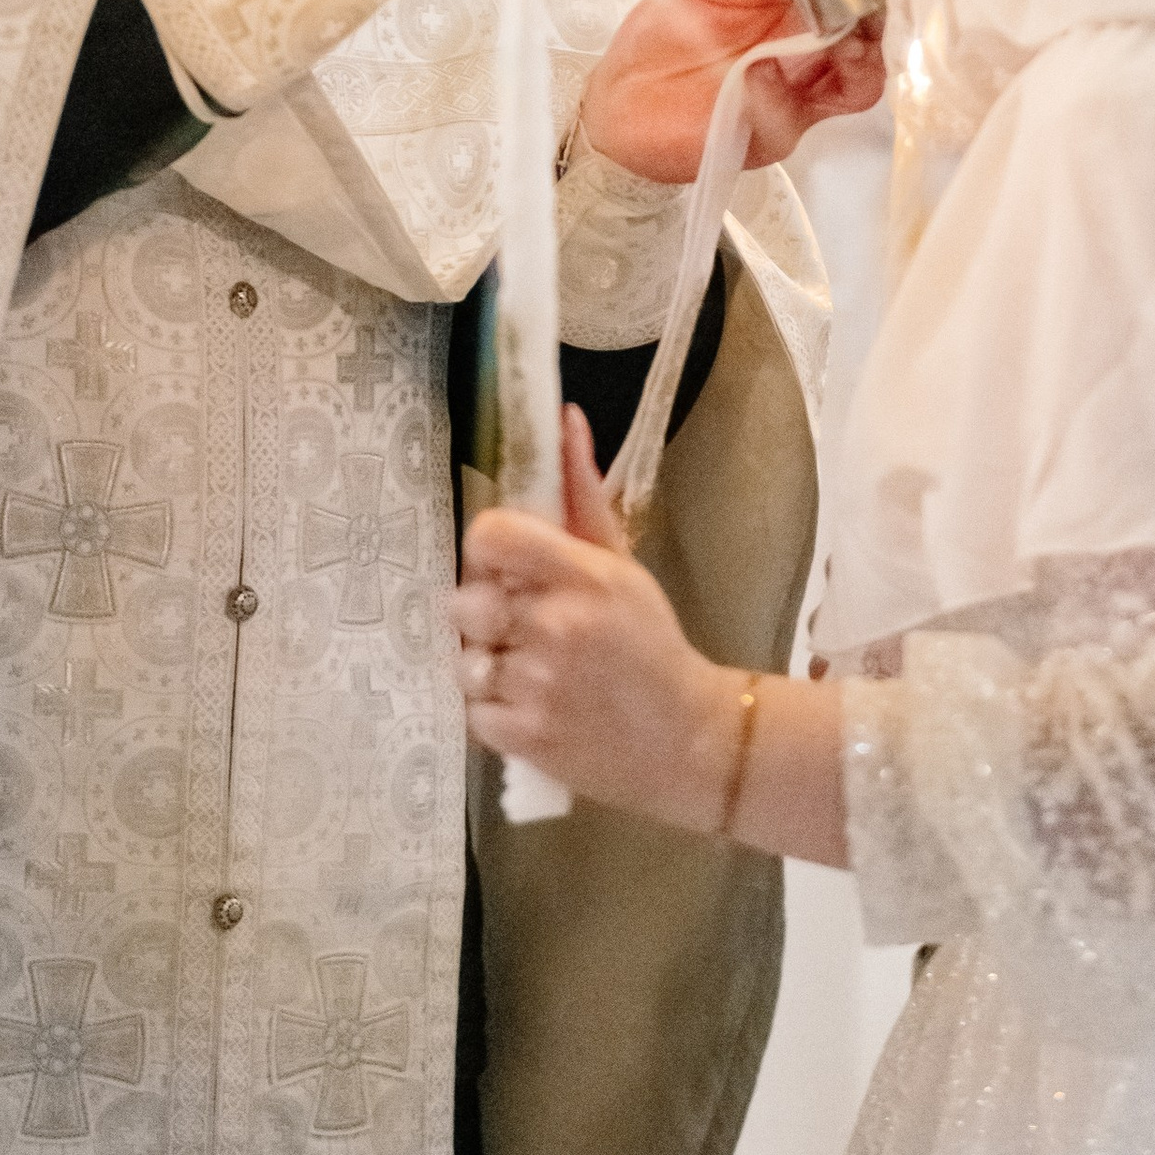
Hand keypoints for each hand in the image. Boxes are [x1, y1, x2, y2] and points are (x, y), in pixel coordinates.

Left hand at [456, 413, 743, 829]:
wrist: (690, 738)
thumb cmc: (651, 641)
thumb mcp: (622, 562)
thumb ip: (582, 492)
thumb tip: (564, 416)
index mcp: (582, 574)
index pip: (489, 537)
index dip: (487, 552)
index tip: (506, 568)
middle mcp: (554, 624)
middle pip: (464, 601)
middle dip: (488, 614)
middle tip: (525, 627)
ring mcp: (537, 684)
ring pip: (466, 659)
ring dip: (491, 665)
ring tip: (531, 670)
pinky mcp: (525, 736)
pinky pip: (474, 711)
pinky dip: (496, 712)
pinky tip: (533, 707)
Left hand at [579, 0, 884, 184]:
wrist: (616, 98)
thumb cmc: (663, 36)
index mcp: (797, 10)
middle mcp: (808, 54)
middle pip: (875, 41)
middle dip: (881, 21)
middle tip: (870, 3)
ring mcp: (794, 96)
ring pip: (860, 85)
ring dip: (859, 62)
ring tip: (843, 42)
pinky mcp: (769, 135)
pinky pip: (795, 118)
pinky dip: (782, 95)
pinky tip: (760, 74)